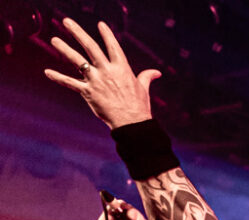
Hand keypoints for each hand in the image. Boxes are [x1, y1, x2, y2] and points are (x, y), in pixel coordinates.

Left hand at [43, 19, 160, 128]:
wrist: (132, 123)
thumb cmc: (139, 106)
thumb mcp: (143, 88)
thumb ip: (146, 77)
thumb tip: (156, 72)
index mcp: (122, 68)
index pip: (113, 46)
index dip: (107, 35)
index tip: (101, 24)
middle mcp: (107, 71)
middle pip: (90, 47)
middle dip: (78, 33)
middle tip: (67, 21)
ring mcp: (96, 81)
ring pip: (77, 60)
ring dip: (64, 49)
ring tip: (55, 39)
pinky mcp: (88, 92)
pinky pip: (71, 83)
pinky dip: (58, 77)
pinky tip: (47, 72)